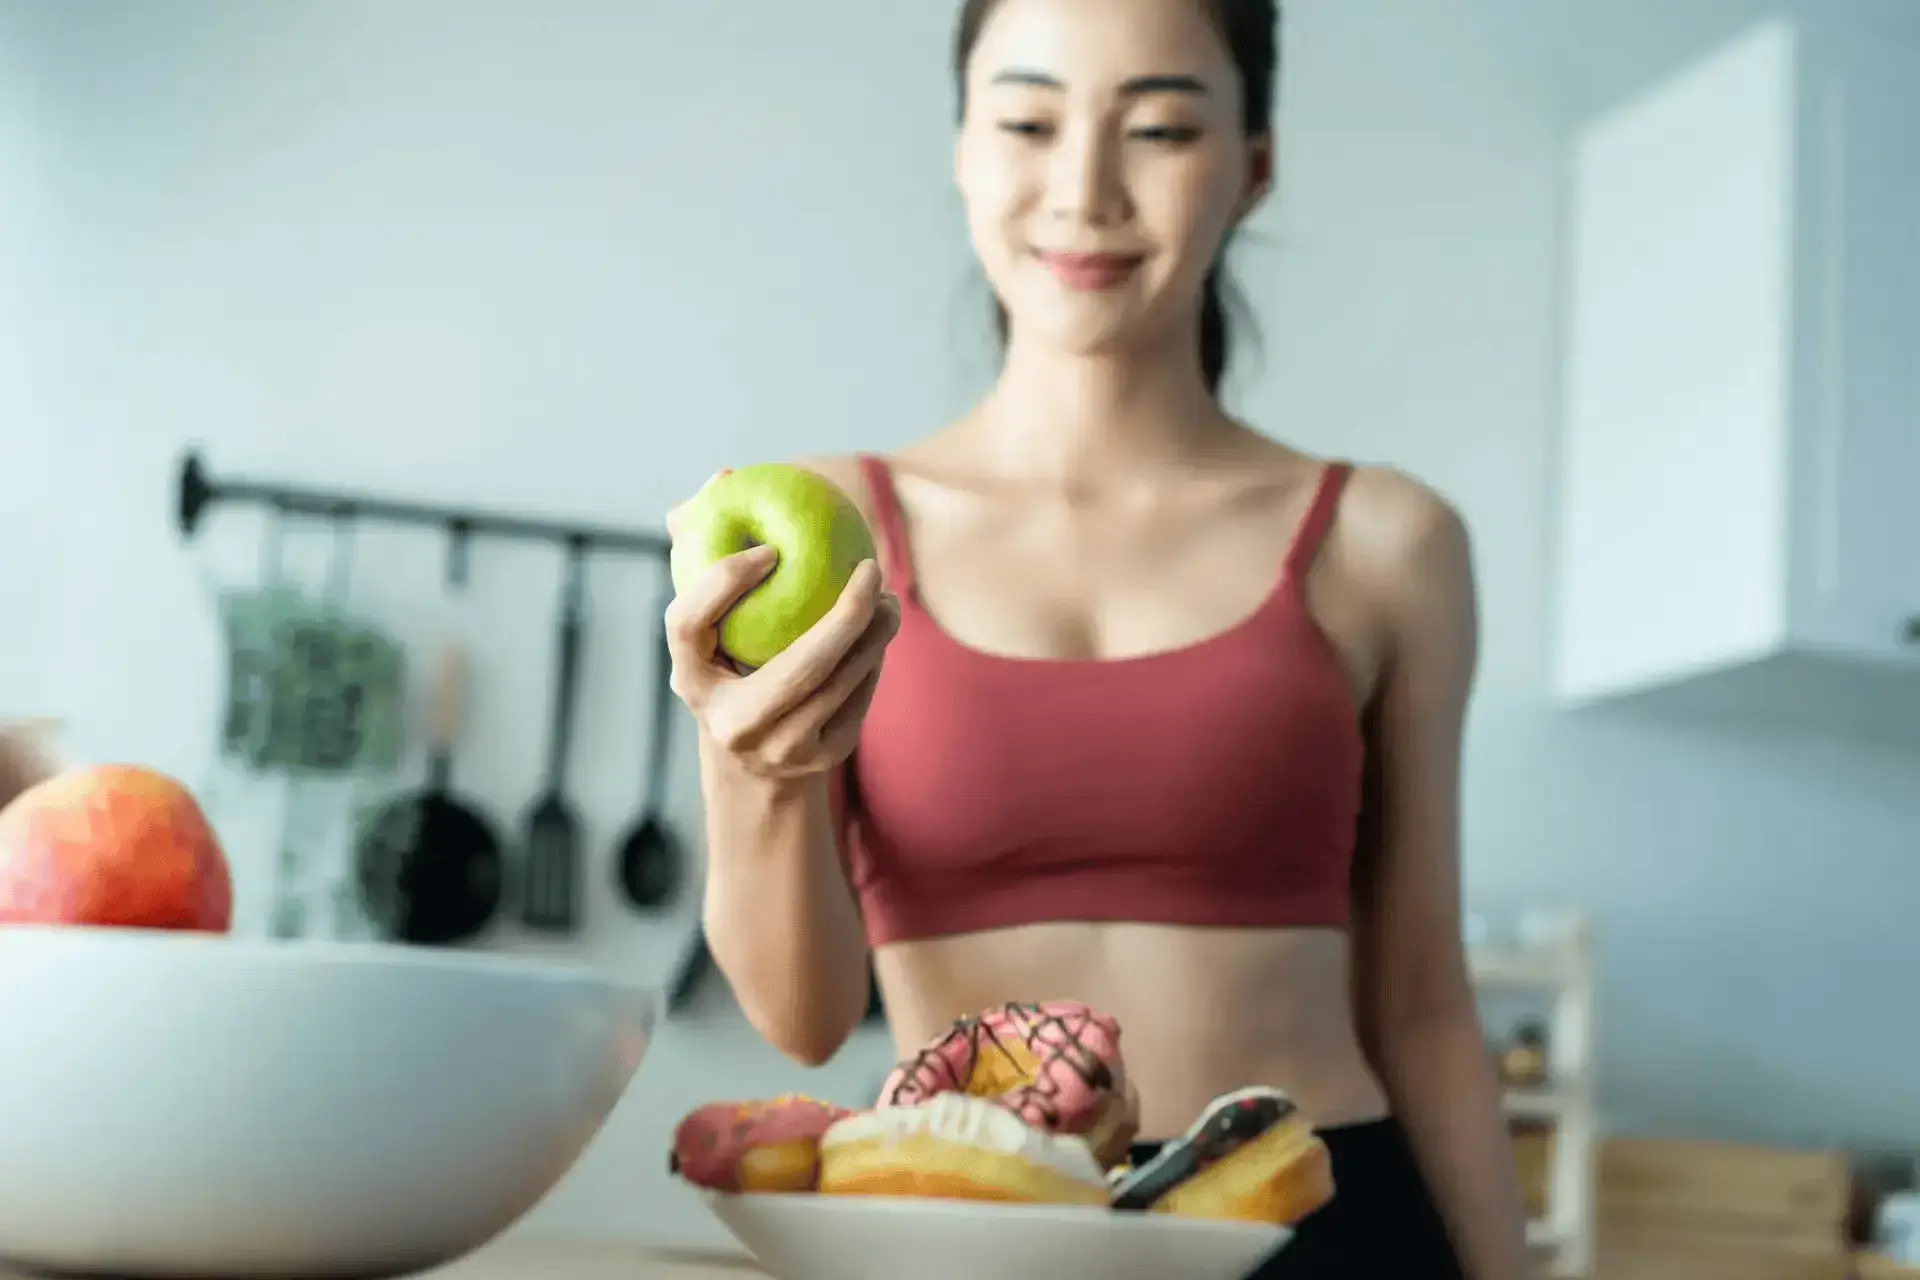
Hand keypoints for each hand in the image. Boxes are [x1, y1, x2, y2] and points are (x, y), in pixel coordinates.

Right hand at [665, 494, 899, 780]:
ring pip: (842, 681)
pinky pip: (859, 699)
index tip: (768, 549)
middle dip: (846, 615)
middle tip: (870, 569)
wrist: (755, 768)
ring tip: (885, 598)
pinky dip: (873, 661)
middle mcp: (730, 723)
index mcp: (689, 680)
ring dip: (874, 633)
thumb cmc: (731, 667)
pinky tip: (879, 633)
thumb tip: (724, 476)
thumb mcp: (709, 625)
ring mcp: (779, 748)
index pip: (687, 626)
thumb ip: (707, 551)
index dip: (722, 584)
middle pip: (799, 667)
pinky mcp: (821, 759)